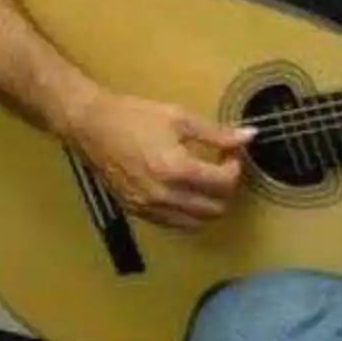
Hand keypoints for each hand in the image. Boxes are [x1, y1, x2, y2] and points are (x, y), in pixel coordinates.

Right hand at [66, 91, 255, 230]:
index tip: (232, 151)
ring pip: (195, 223)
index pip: (223, 183)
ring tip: (206, 179)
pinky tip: (186, 190)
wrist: (92, 126)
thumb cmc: (136, 117)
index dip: (236, 166)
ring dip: (209, 205)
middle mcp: (163, 196)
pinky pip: (172, 223)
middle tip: (221, 165)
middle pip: (214, 208)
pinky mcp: (136, 211)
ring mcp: (148, 208)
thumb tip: (249, 136)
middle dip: (226, 188)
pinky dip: (187, 213)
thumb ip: (217, 133)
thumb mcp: (180, 118)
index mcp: (177, 170)